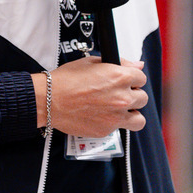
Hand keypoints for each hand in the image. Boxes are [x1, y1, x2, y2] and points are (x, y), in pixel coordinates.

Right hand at [33, 56, 147, 136]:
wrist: (50, 100)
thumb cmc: (67, 80)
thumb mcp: (92, 62)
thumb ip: (120, 64)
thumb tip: (137, 65)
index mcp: (120, 77)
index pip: (142, 78)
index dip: (134, 78)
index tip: (128, 81)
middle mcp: (122, 98)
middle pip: (143, 98)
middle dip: (133, 95)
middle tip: (121, 94)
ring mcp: (115, 117)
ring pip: (139, 119)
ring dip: (132, 114)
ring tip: (121, 111)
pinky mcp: (106, 130)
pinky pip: (119, 129)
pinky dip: (114, 124)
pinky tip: (102, 116)